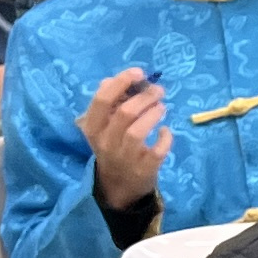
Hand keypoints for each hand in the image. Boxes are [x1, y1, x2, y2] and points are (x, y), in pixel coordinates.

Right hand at [82, 69, 172, 208]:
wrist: (118, 186)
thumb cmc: (113, 146)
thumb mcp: (104, 126)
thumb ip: (108, 103)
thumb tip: (111, 79)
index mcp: (93, 127)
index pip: (101, 100)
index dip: (121, 82)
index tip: (139, 72)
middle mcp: (105, 142)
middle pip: (124, 113)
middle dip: (145, 97)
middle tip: (158, 90)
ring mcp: (124, 157)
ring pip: (137, 131)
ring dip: (153, 114)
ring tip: (162, 107)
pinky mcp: (143, 169)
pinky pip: (156, 151)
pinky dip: (165, 138)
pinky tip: (165, 132)